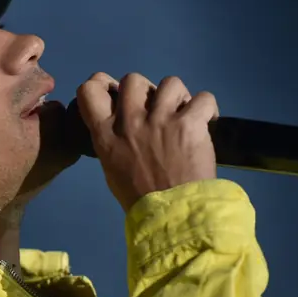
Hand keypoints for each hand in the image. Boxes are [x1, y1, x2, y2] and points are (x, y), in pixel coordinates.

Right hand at [75, 72, 218, 212]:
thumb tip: (123, 126)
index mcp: (106, 134)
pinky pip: (203, 98)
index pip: (89, 90)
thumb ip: (113, 142)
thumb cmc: (140, 199)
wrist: (172, 217)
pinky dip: (208, 109)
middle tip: (159, 109)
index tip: (118, 93)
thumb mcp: (113, 169)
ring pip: (170, 82)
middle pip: (133, 79)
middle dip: (148, 90)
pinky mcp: (188, 124)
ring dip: (180, 97)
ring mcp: (160, 120)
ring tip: (186, 116)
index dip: (104, 84)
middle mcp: (130, 121)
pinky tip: (207, 123)